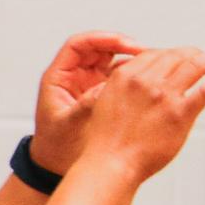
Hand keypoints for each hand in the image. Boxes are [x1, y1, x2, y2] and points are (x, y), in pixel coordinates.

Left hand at [30, 31, 144, 172]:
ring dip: (130, 58)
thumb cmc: (55, 147)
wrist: (54, 166)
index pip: (80, 45)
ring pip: (112, 60)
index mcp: (59, 77)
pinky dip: (133, 75)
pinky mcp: (102, 94)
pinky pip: (119, 77)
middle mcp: (75, 76)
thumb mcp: (70, 125)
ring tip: (150, 62)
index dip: (102, 38)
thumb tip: (110, 88)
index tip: (123, 43)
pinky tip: (148, 78)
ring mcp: (89, 84)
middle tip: (143, 50)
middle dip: (122, 45)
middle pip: (100, 48)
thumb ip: (89, 105)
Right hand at [81, 46, 204, 183]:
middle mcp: (146, 81)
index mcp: (126, 76)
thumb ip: (124, 86)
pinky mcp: (180, 113)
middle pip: (177, 55)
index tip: (182, 56)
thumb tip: (137, 79)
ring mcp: (165, 96)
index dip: (172, 52)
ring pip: (195, 65)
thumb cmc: (107, 140)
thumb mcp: (106, 101)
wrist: (111, 164)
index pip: (155, 53)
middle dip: (195, 52)